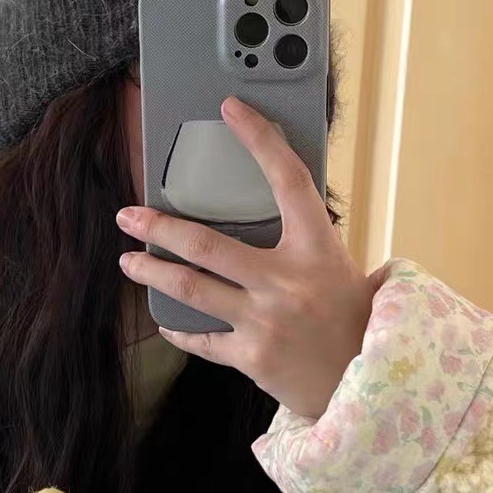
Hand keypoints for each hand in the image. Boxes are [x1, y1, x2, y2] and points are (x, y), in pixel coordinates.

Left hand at [116, 96, 386, 419]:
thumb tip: (266, 199)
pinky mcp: (251, 356)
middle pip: (206, 244)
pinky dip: (177, 328)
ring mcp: (265, 321)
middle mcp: (288, 282)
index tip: (231, 109)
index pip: (288, 179)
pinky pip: (200, 338)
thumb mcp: (336, 267)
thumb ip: (301, 238)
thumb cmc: (349, 319)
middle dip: (157, 227)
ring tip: (128, 261)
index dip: (259, 140)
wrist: (365, 383)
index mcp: (318, 248)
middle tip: (127, 215)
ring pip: (190, 289)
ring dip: (150, 272)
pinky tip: (163, 319)